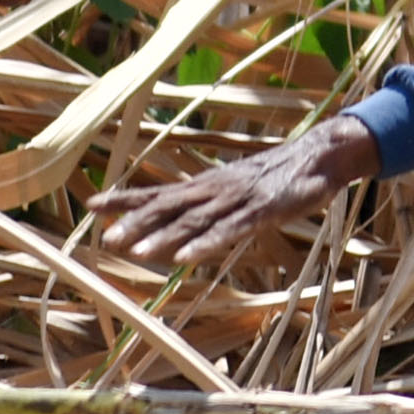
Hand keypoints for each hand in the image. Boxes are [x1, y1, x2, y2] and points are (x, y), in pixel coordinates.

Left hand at [93, 117, 382, 267]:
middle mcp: (215, 189)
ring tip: (134, 251)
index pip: (158, 191)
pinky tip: (184, 258)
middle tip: (104, 238)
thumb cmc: (279, 176)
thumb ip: (211, 206)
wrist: (322, 155)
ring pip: (194, 221)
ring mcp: (237, 200)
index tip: (91, 205)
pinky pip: (229, 231)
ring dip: (163, 237)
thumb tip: (182, 226)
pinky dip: (205, 244)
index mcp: (207, 185)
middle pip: (169, 207)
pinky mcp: (262, 212)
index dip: (125, 198)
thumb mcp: (238, 190)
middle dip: (136, 222)